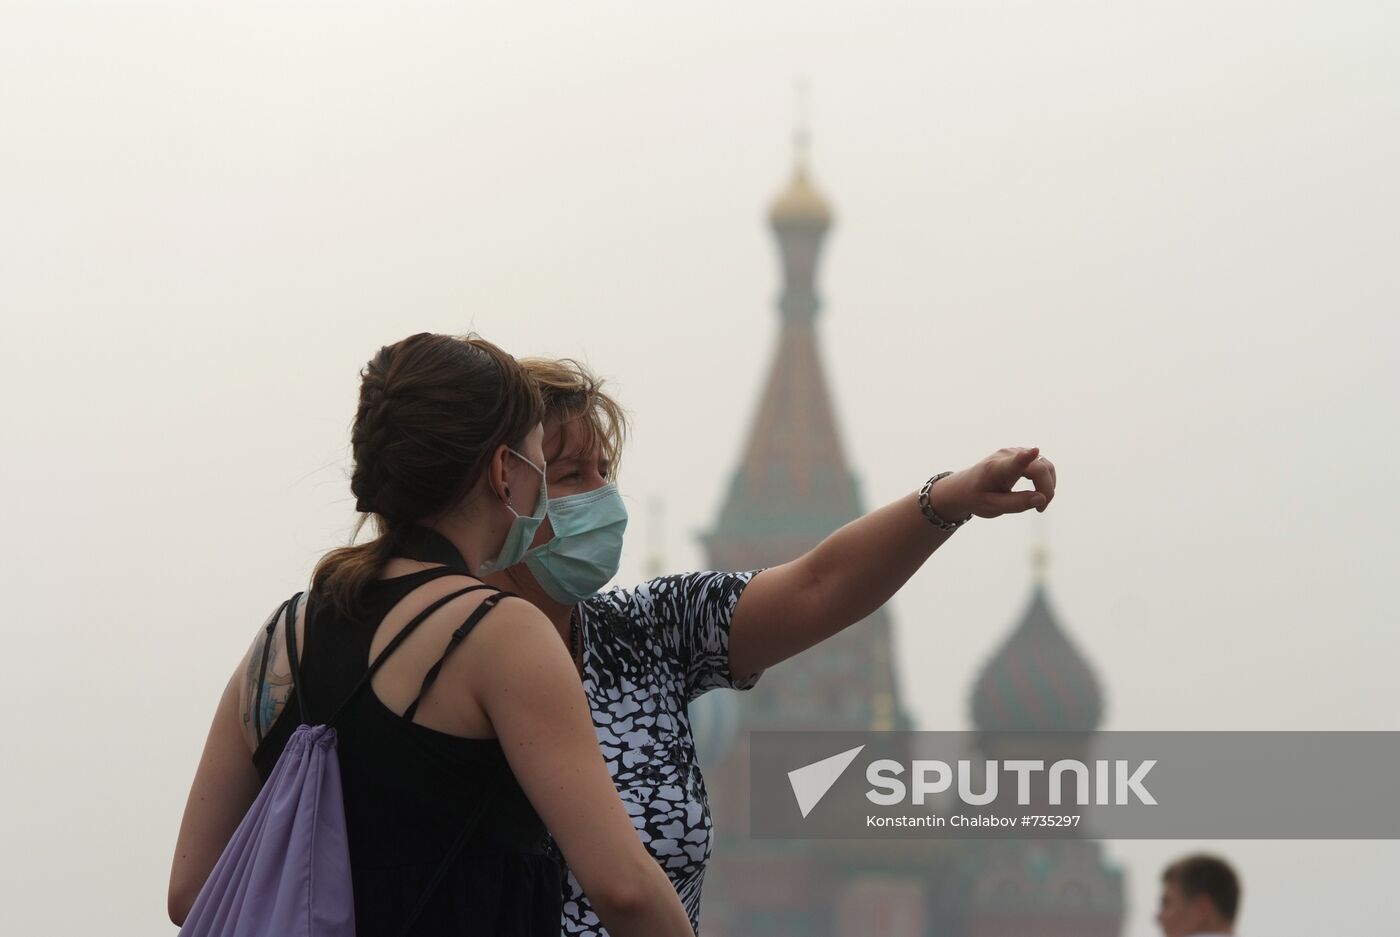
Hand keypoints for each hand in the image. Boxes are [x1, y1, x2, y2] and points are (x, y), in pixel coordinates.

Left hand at [931, 447, 1055, 521]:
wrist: (963, 487)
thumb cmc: (977, 498)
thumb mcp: (993, 507)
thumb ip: (1017, 504)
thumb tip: (1041, 499)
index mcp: (995, 470)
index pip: (1014, 462)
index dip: (1026, 457)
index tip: (1035, 451)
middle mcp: (1006, 456)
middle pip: (1039, 467)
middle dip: (1047, 489)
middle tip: (1040, 509)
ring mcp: (1013, 452)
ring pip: (1044, 465)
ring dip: (1048, 484)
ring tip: (1039, 504)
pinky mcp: (1019, 453)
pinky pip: (1041, 464)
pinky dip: (1044, 479)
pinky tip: (1037, 493)